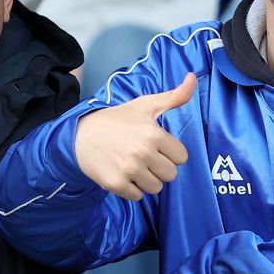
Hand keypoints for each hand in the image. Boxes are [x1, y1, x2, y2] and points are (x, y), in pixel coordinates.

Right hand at [74, 73, 195, 200]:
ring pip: (156, 188)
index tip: (157, 147)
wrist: (81, 135)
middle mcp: (143, 153)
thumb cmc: (117, 120)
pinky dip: (132, 189)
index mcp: (154, 134)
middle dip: (160, 168)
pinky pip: (138, 197)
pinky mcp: (116, 184)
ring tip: (134, 166)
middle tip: (144, 157)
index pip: (181, 157)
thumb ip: (174, 96)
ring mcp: (129, 170)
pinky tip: (123, 174)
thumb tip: (193, 77)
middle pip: (171, 175)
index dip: (170, 153)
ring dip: (147, 180)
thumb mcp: (146, 105)